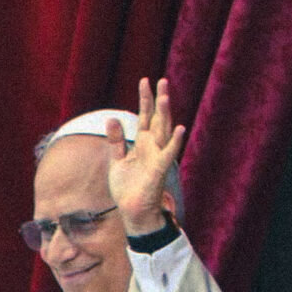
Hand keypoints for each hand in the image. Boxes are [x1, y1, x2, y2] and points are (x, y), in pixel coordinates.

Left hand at [106, 77, 184, 233]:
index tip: (145, 81)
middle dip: (159, 101)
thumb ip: (116, 141)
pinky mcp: (159, 170)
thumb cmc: (128, 188)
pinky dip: (174, 142)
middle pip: (157, 119)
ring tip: (165, 96)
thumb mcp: (117, 161)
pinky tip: (180, 128)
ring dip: (165, 115)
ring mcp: (157, 158)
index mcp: (142, 144)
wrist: (132, 211)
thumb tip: (111, 118)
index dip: (145, 100)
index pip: (144, 117)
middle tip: (162, 80)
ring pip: (163, 132)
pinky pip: (168, 154)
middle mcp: (152, 148)